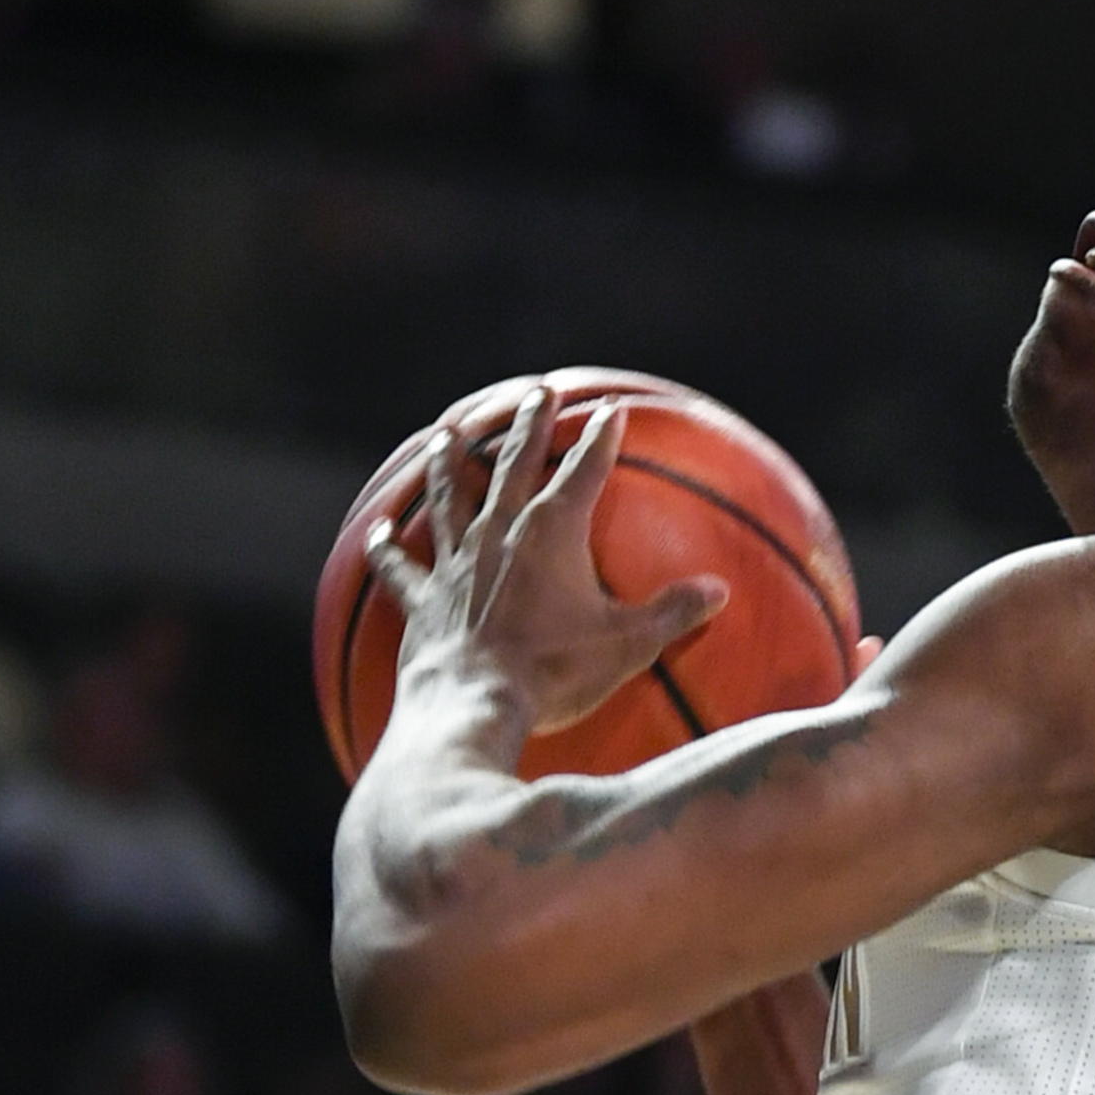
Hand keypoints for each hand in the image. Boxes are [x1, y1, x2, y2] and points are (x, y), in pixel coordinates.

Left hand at [364, 384, 723, 742]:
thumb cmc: (555, 671)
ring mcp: (455, 562)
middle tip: (537, 392)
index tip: (612, 412)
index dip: (601, 439)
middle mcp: (498, 531)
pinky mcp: (421, 598)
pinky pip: (399, 566)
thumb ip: (673, 613)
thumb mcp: (628, 644)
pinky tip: (375, 531)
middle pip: (514, 463)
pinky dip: (385, 548)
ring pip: (449, 496)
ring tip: (447, 432)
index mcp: (551, 530)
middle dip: (529, 425)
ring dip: (449, 461)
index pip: (585, 469)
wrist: (474, 703)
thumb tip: (718, 592)